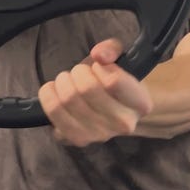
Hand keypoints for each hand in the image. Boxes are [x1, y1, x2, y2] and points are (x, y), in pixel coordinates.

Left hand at [39, 39, 154, 147]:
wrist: (114, 112)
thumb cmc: (116, 82)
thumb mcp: (119, 59)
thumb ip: (111, 50)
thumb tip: (99, 55)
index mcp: (141, 104)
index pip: (113, 81)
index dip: (100, 67)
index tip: (99, 66)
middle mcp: (124, 124)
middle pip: (87, 88)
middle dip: (78, 71)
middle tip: (80, 72)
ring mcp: (100, 135)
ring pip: (68, 99)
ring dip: (62, 81)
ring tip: (68, 80)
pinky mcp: (77, 139)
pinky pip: (53, 112)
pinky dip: (48, 95)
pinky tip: (55, 91)